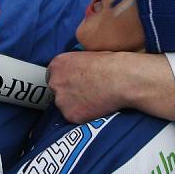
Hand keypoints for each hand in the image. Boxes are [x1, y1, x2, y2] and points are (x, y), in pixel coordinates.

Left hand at [47, 51, 174, 122]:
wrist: (121, 79)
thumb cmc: (110, 64)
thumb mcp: (86, 56)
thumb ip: (74, 65)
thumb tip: (77, 71)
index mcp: (57, 64)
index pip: (54, 75)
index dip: (66, 80)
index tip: (75, 83)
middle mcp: (54, 82)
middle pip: (57, 91)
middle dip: (68, 93)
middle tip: (86, 93)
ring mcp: (61, 100)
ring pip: (65, 105)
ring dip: (76, 105)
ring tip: (94, 100)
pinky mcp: (71, 115)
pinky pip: (75, 117)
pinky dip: (84, 115)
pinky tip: (97, 108)